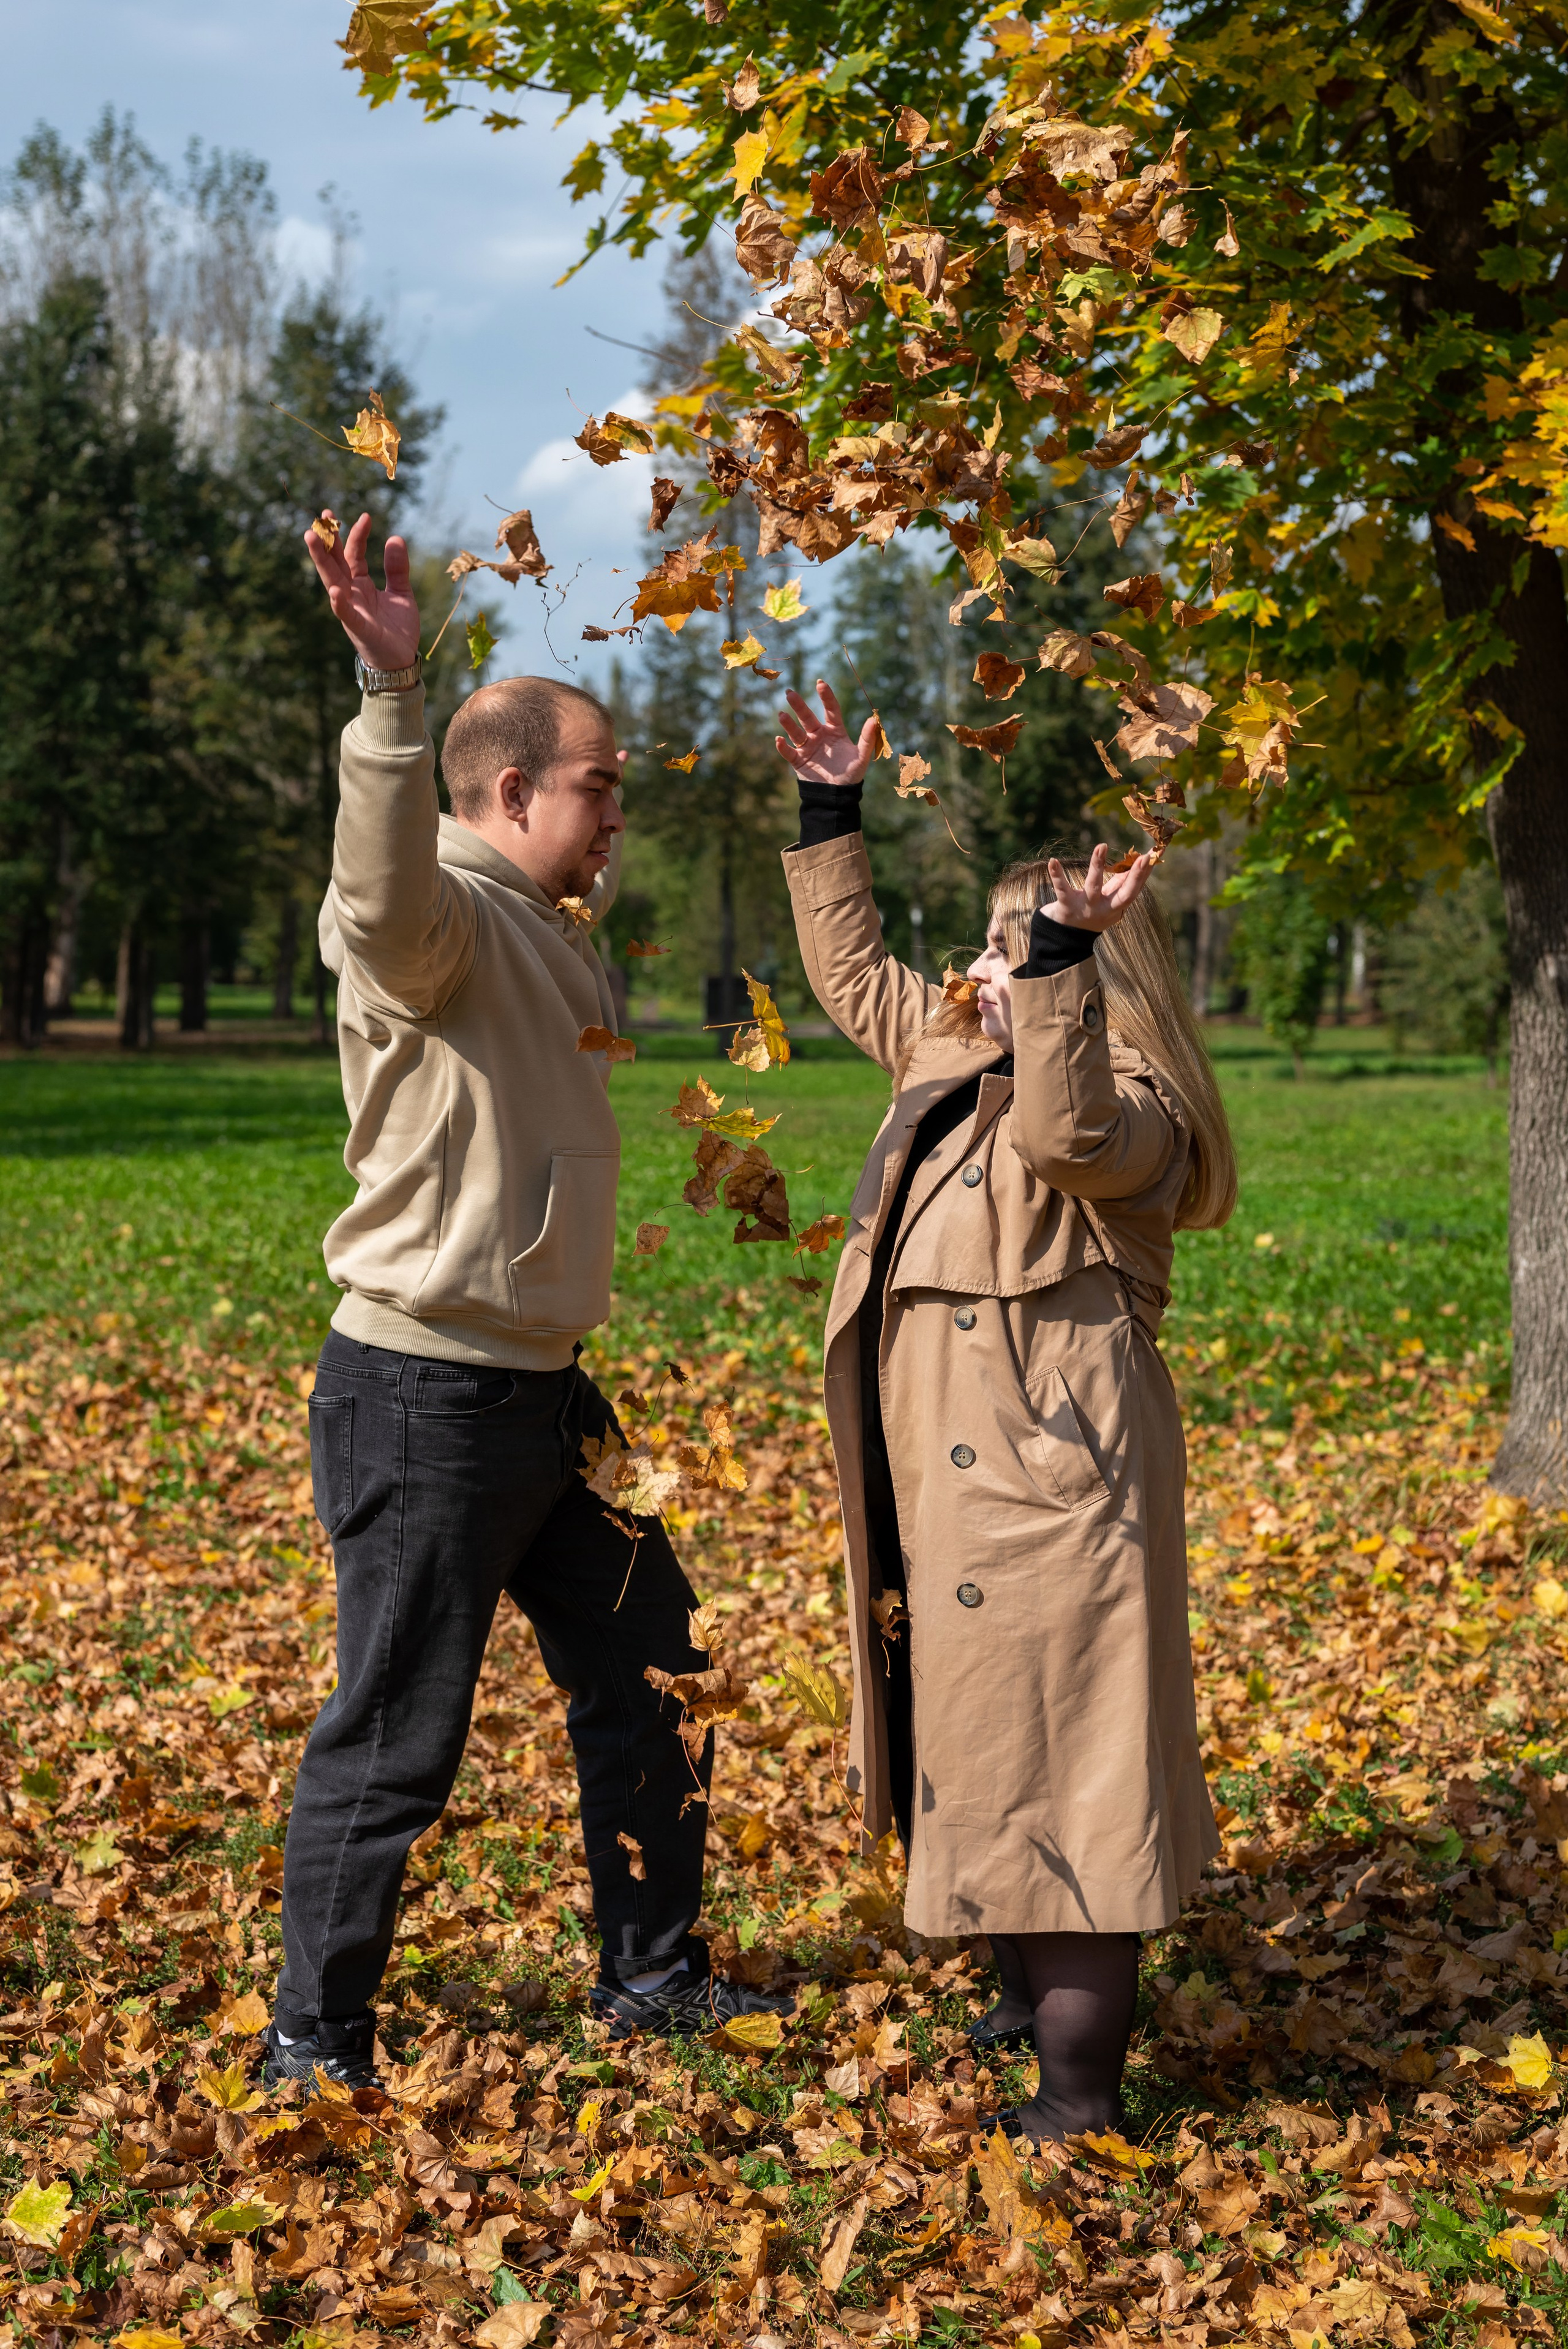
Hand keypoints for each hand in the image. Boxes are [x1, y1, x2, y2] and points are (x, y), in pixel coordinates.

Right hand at [304, 511, 420, 670]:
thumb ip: (397, 568)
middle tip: (322, 515)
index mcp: (360, 583)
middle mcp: (351, 594)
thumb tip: (395, 538)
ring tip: (312, 538)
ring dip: (322, 560)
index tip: (365, 516)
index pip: (354, 554)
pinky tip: (335, 591)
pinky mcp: (359, 629)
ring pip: (332, 581)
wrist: (401, 662)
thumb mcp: (402, 593)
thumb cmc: (397, 629)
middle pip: (335, 562)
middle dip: (327, 540)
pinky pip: (346, 615)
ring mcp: (352, 610)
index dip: (357, 535)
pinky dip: (340, 604)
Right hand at [775, 680, 880, 787]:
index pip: (830, 710)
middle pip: (807, 717)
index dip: (826, 696)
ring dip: (788, 724)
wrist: (837, 796)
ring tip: (781, 715)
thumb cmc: (850, 775)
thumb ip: (866, 738)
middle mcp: (819, 736)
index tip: (820, 683)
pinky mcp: (799, 761)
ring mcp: (808, 747)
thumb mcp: (861, 757)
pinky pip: (789, 752)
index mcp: (835, 731)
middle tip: (789, 693)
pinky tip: (779, 739)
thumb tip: (873, 719)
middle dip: (798, 705)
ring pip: (796, 732)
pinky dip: (783, 747)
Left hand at [1044, 842, 1152, 930]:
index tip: (1153, 855)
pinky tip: (1053, 861)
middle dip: (1135, 876)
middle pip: (1125, 894)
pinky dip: (1057, 875)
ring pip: (1093, 886)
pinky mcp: (1067, 906)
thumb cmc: (1094, 910)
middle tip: (1144, 857)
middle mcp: (1104, 909)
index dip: (1146, 874)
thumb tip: (1146, 858)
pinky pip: (1062, 889)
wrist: (1068, 937)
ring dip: (1098, 866)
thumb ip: (1126, 881)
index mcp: (1117, 906)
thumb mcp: (1112, 899)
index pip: (1136, 889)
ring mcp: (1086, 907)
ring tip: (1101, 846)